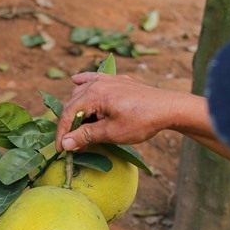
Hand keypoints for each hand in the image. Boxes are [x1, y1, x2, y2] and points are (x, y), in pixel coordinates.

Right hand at [54, 73, 183, 150]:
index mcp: (94, 94)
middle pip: (73, 103)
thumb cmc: (141, 121)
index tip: (61, 150)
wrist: (169, 108)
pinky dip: (84, 82)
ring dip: (76, 108)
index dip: (62, 133)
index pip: (69, 114)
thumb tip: (65, 143)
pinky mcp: (118, 81)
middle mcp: (98, 82)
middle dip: (69, 123)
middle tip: (71, 143)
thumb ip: (86, 136)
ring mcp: (108, 79)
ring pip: (82, 91)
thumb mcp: (112, 133)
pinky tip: (77, 80)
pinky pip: (95, 78)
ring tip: (78, 126)